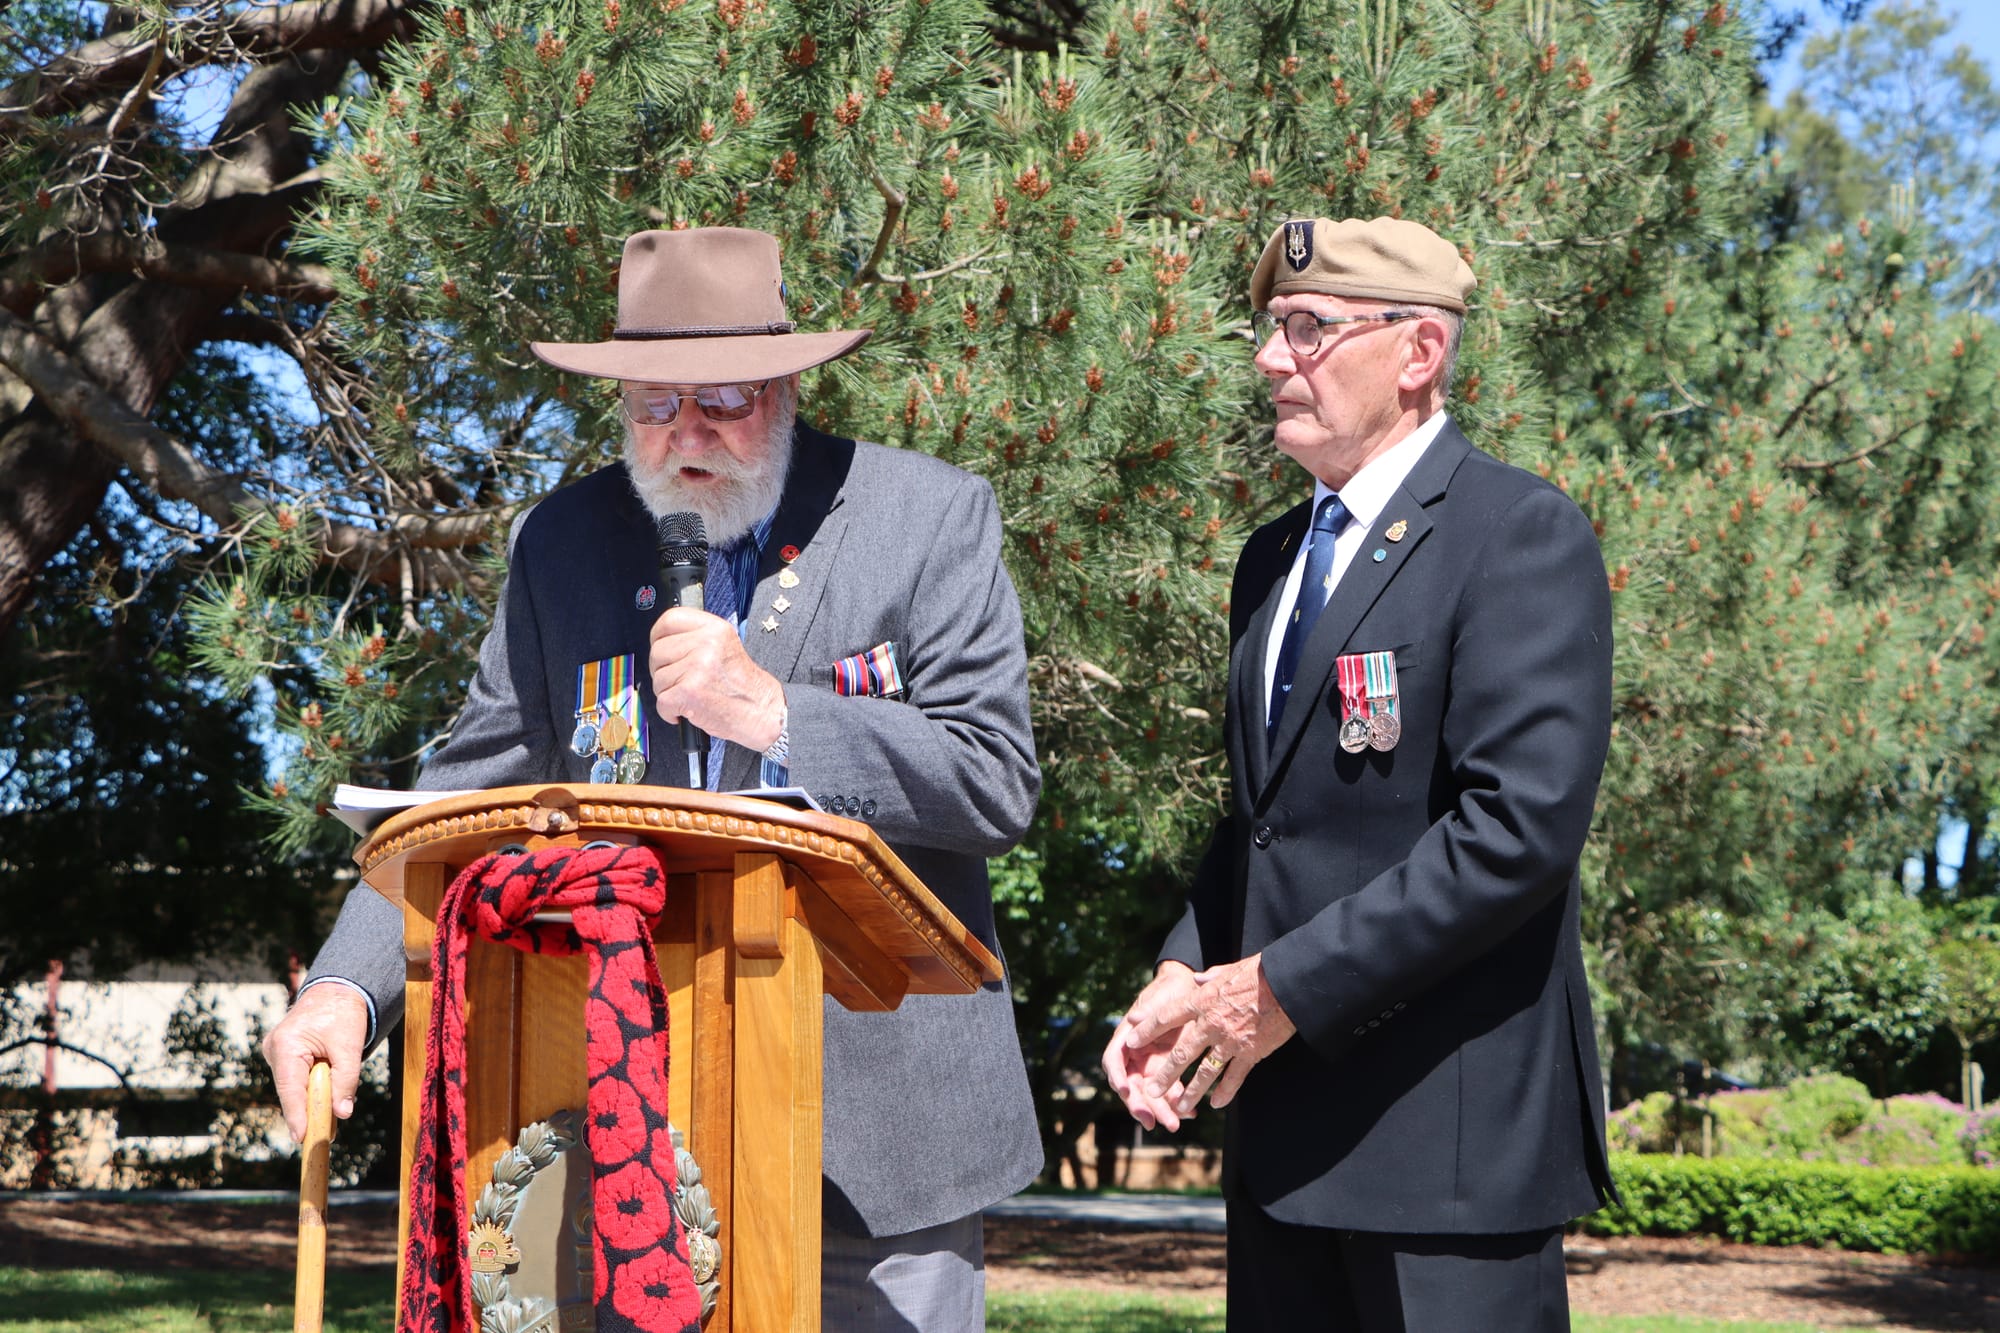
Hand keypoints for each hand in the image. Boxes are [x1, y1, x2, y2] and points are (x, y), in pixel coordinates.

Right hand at [262, 982, 367, 1142]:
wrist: (338, 990)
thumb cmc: (344, 1013)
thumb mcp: (350, 1046)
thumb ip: (347, 1080)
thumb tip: (342, 1113)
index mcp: (286, 1044)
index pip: (290, 1088)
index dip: (297, 1115)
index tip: (301, 1137)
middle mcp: (274, 1049)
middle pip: (291, 1090)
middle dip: (309, 1111)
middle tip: (326, 1136)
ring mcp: (276, 1052)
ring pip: (294, 1086)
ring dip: (313, 1099)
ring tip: (329, 1121)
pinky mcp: (283, 1054)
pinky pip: (297, 1078)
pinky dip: (312, 1089)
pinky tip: (327, 1099)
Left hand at [647, 606, 784, 749]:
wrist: (761, 711)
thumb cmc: (741, 684)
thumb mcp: (724, 646)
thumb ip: (696, 638)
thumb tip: (662, 640)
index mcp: (715, 629)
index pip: (670, 619)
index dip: (658, 637)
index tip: (663, 650)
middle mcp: (707, 644)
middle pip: (657, 652)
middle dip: (663, 671)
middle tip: (682, 681)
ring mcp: (697, 667)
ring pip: (658, 679)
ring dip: (669, 693)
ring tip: (692, 696)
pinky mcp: (689, 692)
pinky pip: (661, 702)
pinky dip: (670, 712)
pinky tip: (688, 710)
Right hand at [1102, 962, 1202, 1131]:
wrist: (1191, 990)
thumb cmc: (1170, 991)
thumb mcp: (1161, 998)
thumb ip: (1148, 1011)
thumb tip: (1131, 1019)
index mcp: (1127, 1037)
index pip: (1114, 1060)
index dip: (1117, 1076)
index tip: (1125, 1091)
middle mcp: (1135, 1055)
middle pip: (1131, 1086)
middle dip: (1141, 1105)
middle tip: (1153, 1122)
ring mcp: (1150, 1065)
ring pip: (1150, 1095)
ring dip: (1160, 1111)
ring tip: (1175, 1124)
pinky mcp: (1168, 1070)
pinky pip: (1169, 1092)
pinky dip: (1177, 1104)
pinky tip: (1191, 1112)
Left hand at [1125, 953, 1295, 1117]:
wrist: (1288, 984)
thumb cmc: (1259, 972)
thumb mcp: (1228, 970)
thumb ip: (1209, 979)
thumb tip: (1197, 980)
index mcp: (1202, 1001)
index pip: (1167, 1016)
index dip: (1147, 1030)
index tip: (1130, 1040)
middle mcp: (1212, 1023)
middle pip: (1181, 1052)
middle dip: (1164, 1074)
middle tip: (1150, 1090)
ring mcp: (1231, 1041)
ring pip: (1205, 1072)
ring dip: (1191, 1092)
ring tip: (1179, 1107)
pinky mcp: (1251, 1053)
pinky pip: (1234, 1077)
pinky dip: (1225, 1092)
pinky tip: (1216, 1104)